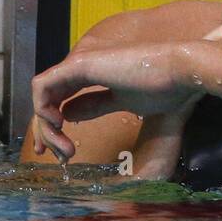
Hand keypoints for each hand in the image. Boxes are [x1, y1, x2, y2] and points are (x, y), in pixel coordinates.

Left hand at [31, 43, 198, 161]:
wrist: (179, 70)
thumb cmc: (162, 87)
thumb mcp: (123, 102)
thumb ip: (96, 105)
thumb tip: (69, 114)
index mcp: (95, 74)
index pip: (61, 99)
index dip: (55, 128)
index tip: (62, 154)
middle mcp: (84, 66)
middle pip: (48, 100)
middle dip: (47, 132)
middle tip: (61, 157)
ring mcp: (80, 64)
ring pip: (42, 95)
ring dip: (46, 127)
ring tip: (65, 149)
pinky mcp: (80, 64)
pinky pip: (43, 86)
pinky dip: (42, 108)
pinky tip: (59, 125)